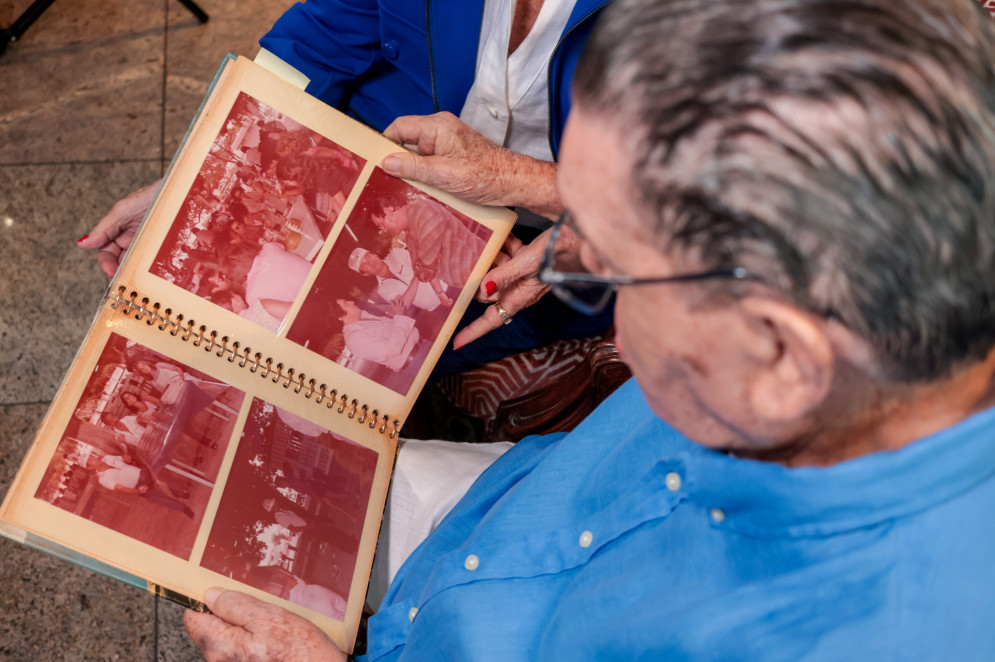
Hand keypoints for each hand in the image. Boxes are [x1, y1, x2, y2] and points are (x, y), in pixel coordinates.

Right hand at [78, 180, 160, 277]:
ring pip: (137, 265)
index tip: (110, 272)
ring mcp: (148, 245)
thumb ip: (103, 228)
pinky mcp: (163, 248)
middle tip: (125, 279)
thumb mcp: (122, 211)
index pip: (106, 252)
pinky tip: (153, 273)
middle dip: (121, 271)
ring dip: (136, 272)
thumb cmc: (150, 196)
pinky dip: (152, 269)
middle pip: (121, 261)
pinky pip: (155, 262)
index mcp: (119, 232)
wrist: (179, 193)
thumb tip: (82, 243)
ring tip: (139, 277)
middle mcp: (132, 240)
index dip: (106, 264)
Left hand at [184, 588, 345, 661]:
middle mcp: (220, 661)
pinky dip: (257, 640)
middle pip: (213, 628)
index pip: (193, 617)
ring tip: (275, 624)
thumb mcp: (270, 618)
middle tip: (261, 607)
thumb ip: (235, 605)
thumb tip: (211, 595)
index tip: (223, 591)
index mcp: (220, 645)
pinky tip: (278, 638)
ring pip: (232, 638)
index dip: (207, 601)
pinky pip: (244, 649)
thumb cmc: (301, 654)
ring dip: (249, 627)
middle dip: (233, 613)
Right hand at [382, 113, 561, 218]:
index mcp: (437, 126)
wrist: (515, 182)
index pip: (399, 127)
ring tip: (402, 187)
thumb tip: (387, 162)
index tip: (374, 162)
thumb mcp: (445, 175)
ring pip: (417, 152)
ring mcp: (448, 141)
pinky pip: (429, 160)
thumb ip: (414, 167)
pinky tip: (420, 188)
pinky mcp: (453, 154)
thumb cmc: (486, 176)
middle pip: (406, 140)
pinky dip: (423, 173)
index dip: (384, 143)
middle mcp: (441, 129)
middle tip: (385, 179)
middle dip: (397, 159)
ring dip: (411, 169)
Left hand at [452, 224, 583, 348]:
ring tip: (486, 241)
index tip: (456, 342)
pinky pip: (509, 255)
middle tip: (463, 259)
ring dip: (491, 256)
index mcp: (519, 297)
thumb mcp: (530, 263)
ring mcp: (523, 275)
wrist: (584, 237)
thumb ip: (505, 275)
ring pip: (496, 270)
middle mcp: (519, 289)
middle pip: (487, 290)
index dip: (473, 331)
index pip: (492, 320)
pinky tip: (504, 235)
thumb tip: (483, 288)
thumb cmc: (561, 252)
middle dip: (476, 276)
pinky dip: (504, 245)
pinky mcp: (529, 260)